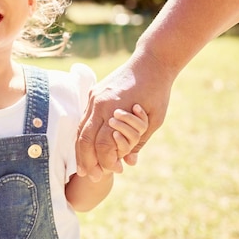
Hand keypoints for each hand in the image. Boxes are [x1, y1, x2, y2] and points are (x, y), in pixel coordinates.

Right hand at [75, 52, 172, 180]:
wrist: (151, 61)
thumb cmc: (157, 91)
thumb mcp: (154, 119)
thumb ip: (138, 142)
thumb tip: (129, 163)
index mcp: (114, 110)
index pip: (103, 144)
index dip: (106, 161)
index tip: (114, 171)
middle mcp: (99, 104)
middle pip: (85, 139)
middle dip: (86, 160)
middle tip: (89, 176)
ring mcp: (94, 97)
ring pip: (81, 129)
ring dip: (81, 150)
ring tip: (83, 167)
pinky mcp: (94, 94)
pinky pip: (85, 118)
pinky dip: (84, 135)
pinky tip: (86, 147)